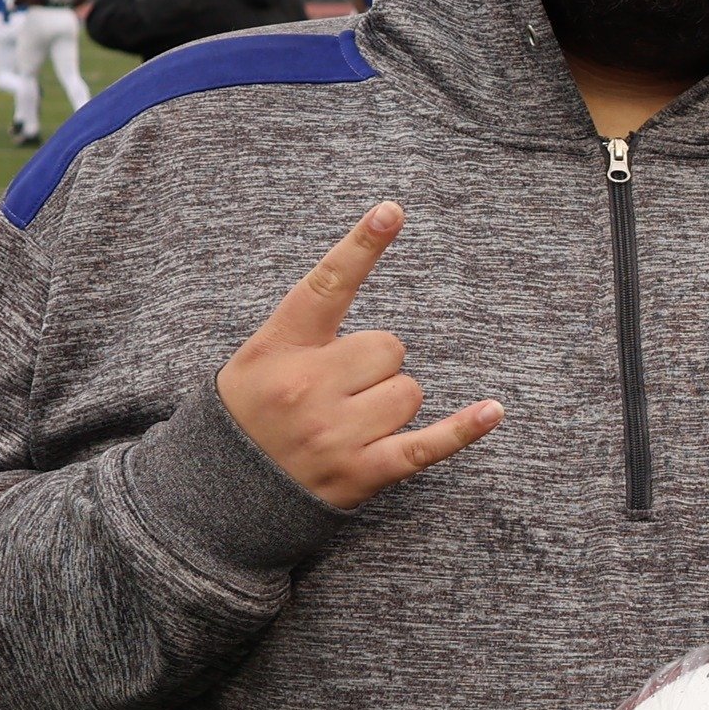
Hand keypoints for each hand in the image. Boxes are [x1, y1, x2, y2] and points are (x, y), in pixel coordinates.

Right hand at [217, 205, 504, 507]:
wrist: (215, 497)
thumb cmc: (248, 416)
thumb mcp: (256, 361)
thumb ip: (307, 332)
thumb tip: (370, 304)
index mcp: (278, 350)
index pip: (325, 287)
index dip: (360, 247)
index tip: (391, 211)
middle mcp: (306, 387)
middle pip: (389, 347)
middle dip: (373, 366)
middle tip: (335, 393)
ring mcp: (335, 432)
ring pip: (409, 392)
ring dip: (389, 405)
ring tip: (346, 426)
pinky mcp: (362, 471)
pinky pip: (429, 444)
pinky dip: (463, 429)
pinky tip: (493, 411)